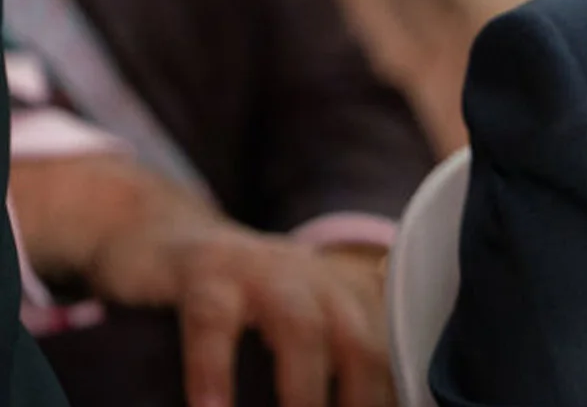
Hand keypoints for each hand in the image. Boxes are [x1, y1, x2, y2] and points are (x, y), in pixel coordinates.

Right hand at [87, 214, 392, 406]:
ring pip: (300, 326)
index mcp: (344, 290)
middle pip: (359, 338)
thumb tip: (363, 401)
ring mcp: (261, 268)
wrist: (157, 231)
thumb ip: (329, 357)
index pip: (386, 347)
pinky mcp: (202, 271)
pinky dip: (214, 371)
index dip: (392, 391)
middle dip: (362, 396)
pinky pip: (213, 321)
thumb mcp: (293, 320)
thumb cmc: (235, 296)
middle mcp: (314, 275)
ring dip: (304, 389)